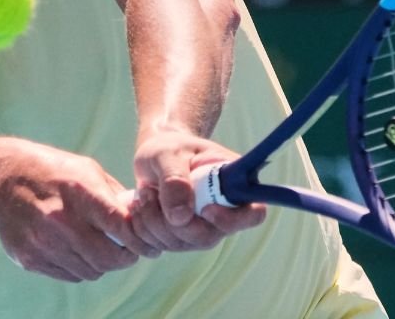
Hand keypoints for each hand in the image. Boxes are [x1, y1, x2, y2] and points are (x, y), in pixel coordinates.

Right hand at [0, 139, 157, 280]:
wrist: (0, 180)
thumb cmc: (52, 171)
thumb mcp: (87, 169)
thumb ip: (115, 195)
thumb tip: (142, 217)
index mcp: (80, 192)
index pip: (121, 227)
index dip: (139, 240)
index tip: (145, 242)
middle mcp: (61, 220)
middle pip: (108, 258)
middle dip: (124, 258)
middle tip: (127, 252)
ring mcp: (43, 242)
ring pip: (90, 271)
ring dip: (102, 264)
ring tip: (100, 248)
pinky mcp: (29, 258)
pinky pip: (69, 275)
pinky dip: (80, 267)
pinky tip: (77, 250)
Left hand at [129, 128, 264, 251]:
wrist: (154, 156)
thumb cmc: (168, 148)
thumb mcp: (167, 153)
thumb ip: (174, 179)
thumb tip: (181, 216)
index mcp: (235, 185)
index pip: (253, 214)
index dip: (231, 219)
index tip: (204, 208)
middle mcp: (223, 212)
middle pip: (206, 237)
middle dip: (171, 220)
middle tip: (151, 192)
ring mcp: (202, 230)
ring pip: (179, 244)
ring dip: (152, 221)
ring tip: (146, 192)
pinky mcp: (181, 239)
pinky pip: (159, 247)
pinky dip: (143, 229)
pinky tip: (141, 206)